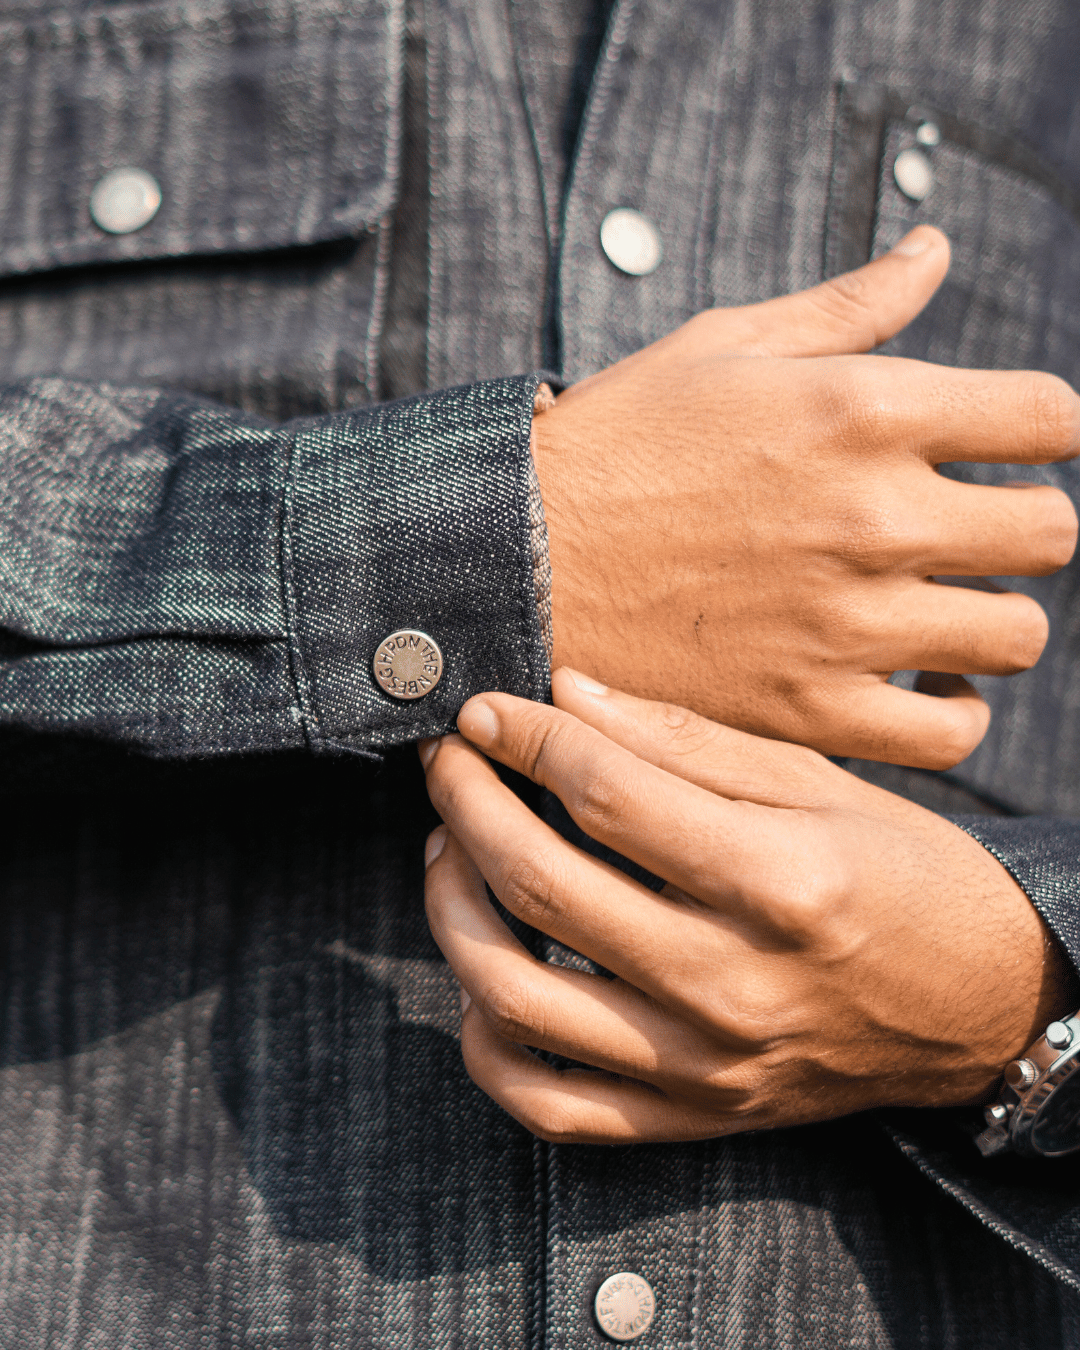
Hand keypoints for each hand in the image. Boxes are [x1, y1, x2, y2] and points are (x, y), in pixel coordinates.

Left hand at [419, 669, 1078, 1143]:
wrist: (980, 1006)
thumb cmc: (905, 874)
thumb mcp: (818, 784)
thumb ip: (687, 743)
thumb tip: (567, 697)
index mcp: (780, 882)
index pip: (607, 796)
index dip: (526, 738)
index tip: (484, 710)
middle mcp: (733, 982)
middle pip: (543, 885)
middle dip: (467, 803)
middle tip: (448, 764)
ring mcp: (704, 1065)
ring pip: (515, 999)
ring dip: (451, 911)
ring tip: (450, 853)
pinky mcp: (690, 1116)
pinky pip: (547, 1104)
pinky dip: (486, 1043)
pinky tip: (480, 978)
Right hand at [532, 225, 1079, 768]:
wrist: (513, 562)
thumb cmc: (612, 446)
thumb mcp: (720, 347)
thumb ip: (847, 307)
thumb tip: (934, 250)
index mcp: (863, 409)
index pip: (1052, 416)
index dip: (1044, 426)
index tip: (1008, 443)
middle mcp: (874, 519)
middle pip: (1051, 533)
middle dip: (1025, 522)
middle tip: (970, 527)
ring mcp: (846, 625)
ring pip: (1016, 636)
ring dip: (989, 615)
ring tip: (937, 606)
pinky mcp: (810, 710)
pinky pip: (948, 732)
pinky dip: (949, 709)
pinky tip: (913, 679)